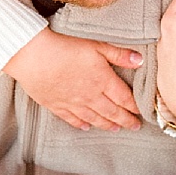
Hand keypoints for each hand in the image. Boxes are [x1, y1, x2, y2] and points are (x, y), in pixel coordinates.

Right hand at [3, 27, 142, 130]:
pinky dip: (81, 124)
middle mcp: (90, 96)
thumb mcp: (96, 45)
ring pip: (94, 118)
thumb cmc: (65, 47)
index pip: (124, 98)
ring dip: (107, 125)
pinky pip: (72, 119)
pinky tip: (86, 127)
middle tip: (135, 126)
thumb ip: (118, 55)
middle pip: (112, 112)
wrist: (33, 57)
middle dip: (125, 120)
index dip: (134, 107)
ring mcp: (73, 103)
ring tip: (115, 129)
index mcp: (103, 81)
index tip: (142, 113)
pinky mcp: (56, 105)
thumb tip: (139, 60)